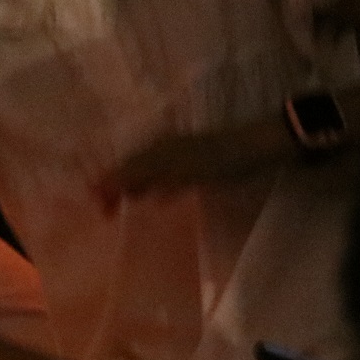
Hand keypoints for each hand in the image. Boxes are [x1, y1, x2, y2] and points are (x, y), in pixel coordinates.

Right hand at [96, 124, 275, 202]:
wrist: (259, 146)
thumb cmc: (221, 161)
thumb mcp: (182, 171)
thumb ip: (147, 179)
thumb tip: (109, 184)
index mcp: (157, 152)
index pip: (122, 170)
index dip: (106, 188)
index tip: (99, 213)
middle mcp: (162, 149)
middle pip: (129, 169)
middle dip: (114, 188)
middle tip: (105, 212)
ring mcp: (177, 153)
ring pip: (144, 171)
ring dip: (130, 187)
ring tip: (121, 205)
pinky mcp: (190, 160)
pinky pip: (159, 174)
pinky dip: (150, 186)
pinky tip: (153, 197)